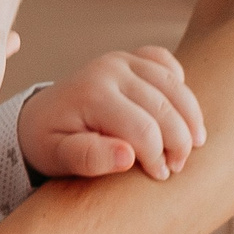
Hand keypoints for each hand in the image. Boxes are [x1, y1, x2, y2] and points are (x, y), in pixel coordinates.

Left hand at [16, 46, 204, 183]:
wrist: (39, 117)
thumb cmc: (50, 142)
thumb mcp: (58, 158)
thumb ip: (89, 159)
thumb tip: (127, 157)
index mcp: (91, 94)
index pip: (143, 130)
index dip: (158, 157)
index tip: (160, 176)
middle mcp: (109, 69)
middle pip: (164, 107)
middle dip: (179, 142)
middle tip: (177, 166)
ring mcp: (122, 59)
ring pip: (174, 85)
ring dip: (190, 117)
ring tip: (194, 144)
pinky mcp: (131, 58)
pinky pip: (165, 61)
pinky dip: (179, 83)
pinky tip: (180, 109)